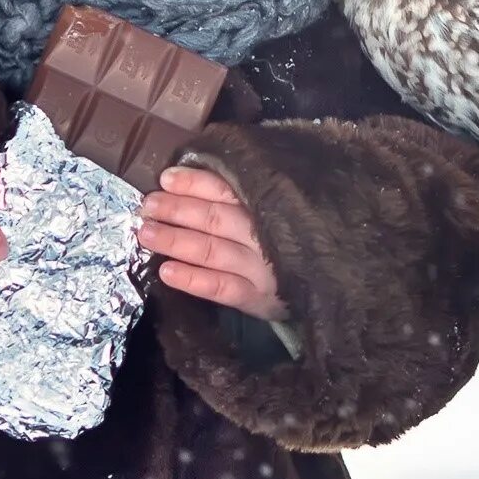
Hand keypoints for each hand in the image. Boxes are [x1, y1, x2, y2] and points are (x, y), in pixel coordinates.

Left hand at [137, 166, 286, 321]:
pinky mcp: (259, 299)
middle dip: (176, 210)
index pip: (225, 190)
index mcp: (267, 206)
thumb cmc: (293, 238)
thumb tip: (190, 181)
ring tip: (146, 234)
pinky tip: (166, 273)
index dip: (194, 183)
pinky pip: (222, 288)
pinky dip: (193, 280)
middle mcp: (263, 235)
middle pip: (213, 218)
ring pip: (211, 251)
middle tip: (147, 206)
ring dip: (175, 241)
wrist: (332, 281)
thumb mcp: (278, 209)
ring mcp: (261, 269)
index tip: (166, 179)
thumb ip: (244, 195)